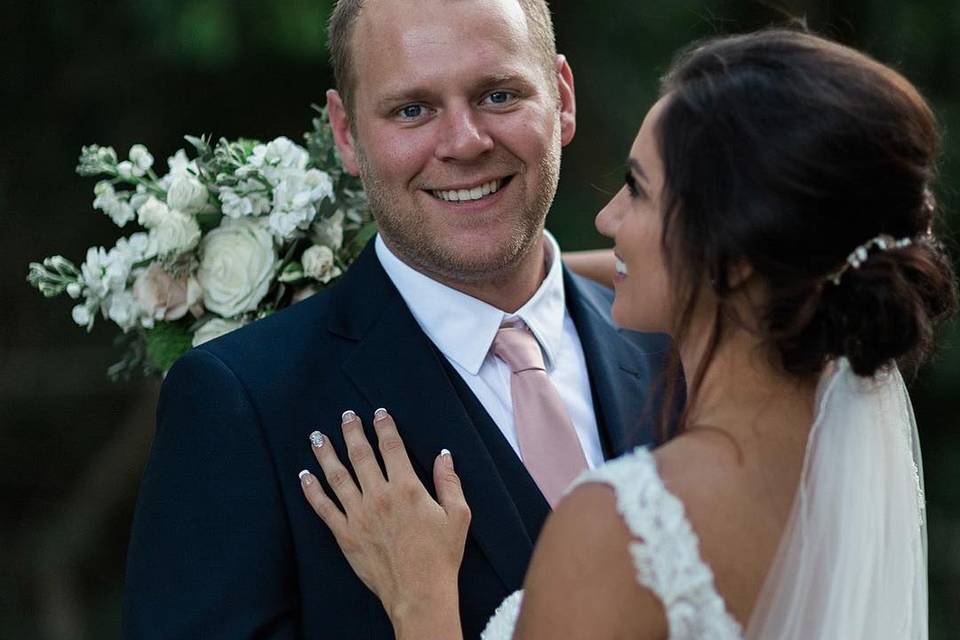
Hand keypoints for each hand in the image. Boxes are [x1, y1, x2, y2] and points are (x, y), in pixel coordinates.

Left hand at [299, 409, 470, 632]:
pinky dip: (312, 490)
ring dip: (326, 454)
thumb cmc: (441, 556)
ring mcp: (359, 515)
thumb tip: (444, 455)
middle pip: (361, 455)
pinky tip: (305, 476)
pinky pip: (324, 508)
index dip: (384, 426)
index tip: (378, 413)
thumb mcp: (458, 515)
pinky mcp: (346, 535)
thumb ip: (449, 482)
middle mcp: (379, 496)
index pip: (391, 447)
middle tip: (345, 416)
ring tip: (318, 436)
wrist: (419, 592)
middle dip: (352, 431)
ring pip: (337, 476)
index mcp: (406, 488)